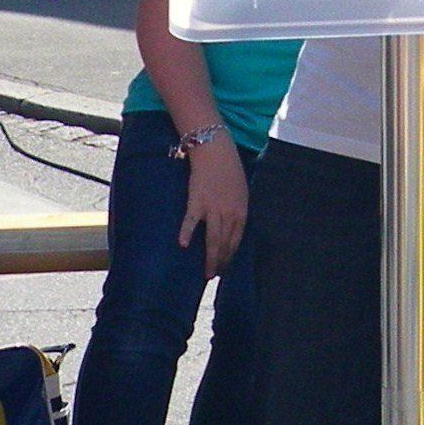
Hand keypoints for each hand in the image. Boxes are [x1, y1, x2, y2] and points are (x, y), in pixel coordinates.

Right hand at [178, 133, 249, 274]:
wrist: (215, 150)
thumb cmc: (228, 168)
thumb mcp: (241, 189)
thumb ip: (237, 208)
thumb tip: (232, 224)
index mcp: (241, 210)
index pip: (236, 240)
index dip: (230, 255)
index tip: (225, 266)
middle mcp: (229, 213)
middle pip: (225, 244)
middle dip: (220, 262)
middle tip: (213, 274)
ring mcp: (213, 208)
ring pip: (212, 239)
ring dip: (210, 257)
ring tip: (206, 272)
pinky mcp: (196, 201)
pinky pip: (191, 220)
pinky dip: (186, 232)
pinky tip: (182, 244)